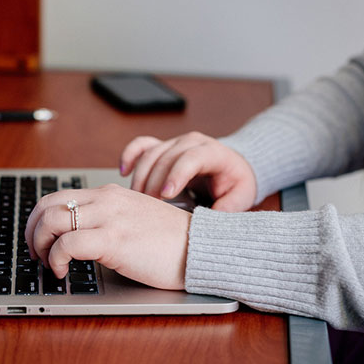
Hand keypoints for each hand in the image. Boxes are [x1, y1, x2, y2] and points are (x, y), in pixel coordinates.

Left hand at [25, 184, 189, 289]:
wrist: (200, 247)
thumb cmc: (170, 241)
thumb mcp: (133, 219)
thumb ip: (107, 220)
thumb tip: (78, 238)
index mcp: (108, 194)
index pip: (56, 197)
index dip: (38, 221)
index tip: (40, 241)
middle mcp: (105, 199)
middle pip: (46, 206)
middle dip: (32, 233)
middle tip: (37, 254)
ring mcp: (109, 217)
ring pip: (51, 221)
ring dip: (40, 246)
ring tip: (50, 264)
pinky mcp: (114, 239)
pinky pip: (68, 244)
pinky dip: (56, 259)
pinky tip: (64, 272)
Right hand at [120, 132, 256, 211]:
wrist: (232, 166)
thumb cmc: (235, 182)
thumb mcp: (240, 197)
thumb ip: (227, 209)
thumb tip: (208, 221)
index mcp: (212, 152)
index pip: (191, 158)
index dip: (176, 175)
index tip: (165, 195)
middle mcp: (190, 142)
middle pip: (165, 157)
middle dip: (154, 183)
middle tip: (149, 207)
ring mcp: (174, 143)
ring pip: (150, 154)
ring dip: (140, 178)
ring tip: (138, 201)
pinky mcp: (162, 147)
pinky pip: (140, 146)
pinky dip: (129, 156)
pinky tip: (123, 172)